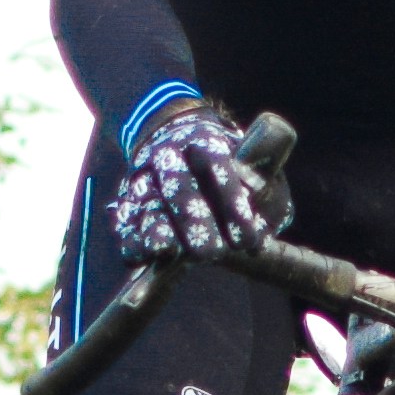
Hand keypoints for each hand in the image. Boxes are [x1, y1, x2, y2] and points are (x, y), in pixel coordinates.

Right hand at [110, 105, 278, 262]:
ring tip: (164, 251)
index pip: (218, 166)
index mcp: (206, 142)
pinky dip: (130, 238)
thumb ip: (268, 195)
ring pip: (149, 202)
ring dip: (155, 228)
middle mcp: (171, 156)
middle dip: (193, 218)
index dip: (233, 203)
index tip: (247, 240)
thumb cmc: (232, 167)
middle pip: (179, 185)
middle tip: (210, 253)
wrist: (176, 137)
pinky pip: (126, 219)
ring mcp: (147, 177)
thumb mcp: (258, 169)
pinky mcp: (130, 199)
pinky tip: (138, 257)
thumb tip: (262, 230)